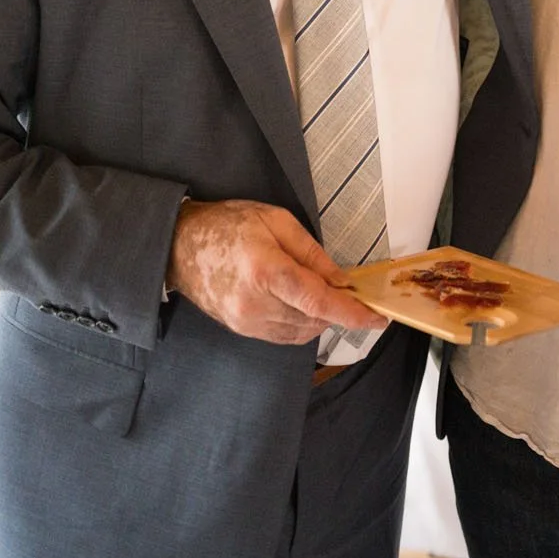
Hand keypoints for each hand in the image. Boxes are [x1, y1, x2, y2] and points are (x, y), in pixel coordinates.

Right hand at [165, 199, 387, 345]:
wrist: (180, 245)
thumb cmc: (228, 225)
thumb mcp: (276, 221)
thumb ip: (312, 253)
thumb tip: (341, 281)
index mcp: (267, 271)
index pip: (320, 302)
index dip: (353, 314)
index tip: (378, 318)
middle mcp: (256, 304)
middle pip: (314, 320)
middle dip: (337, 309)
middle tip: (343, 290)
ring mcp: (247, 322)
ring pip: (302, 332)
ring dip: (319, 317)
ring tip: (315, 291)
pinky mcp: (242, 330)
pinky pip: (284, 336)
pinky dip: (300, 323)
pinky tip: (298, 303)